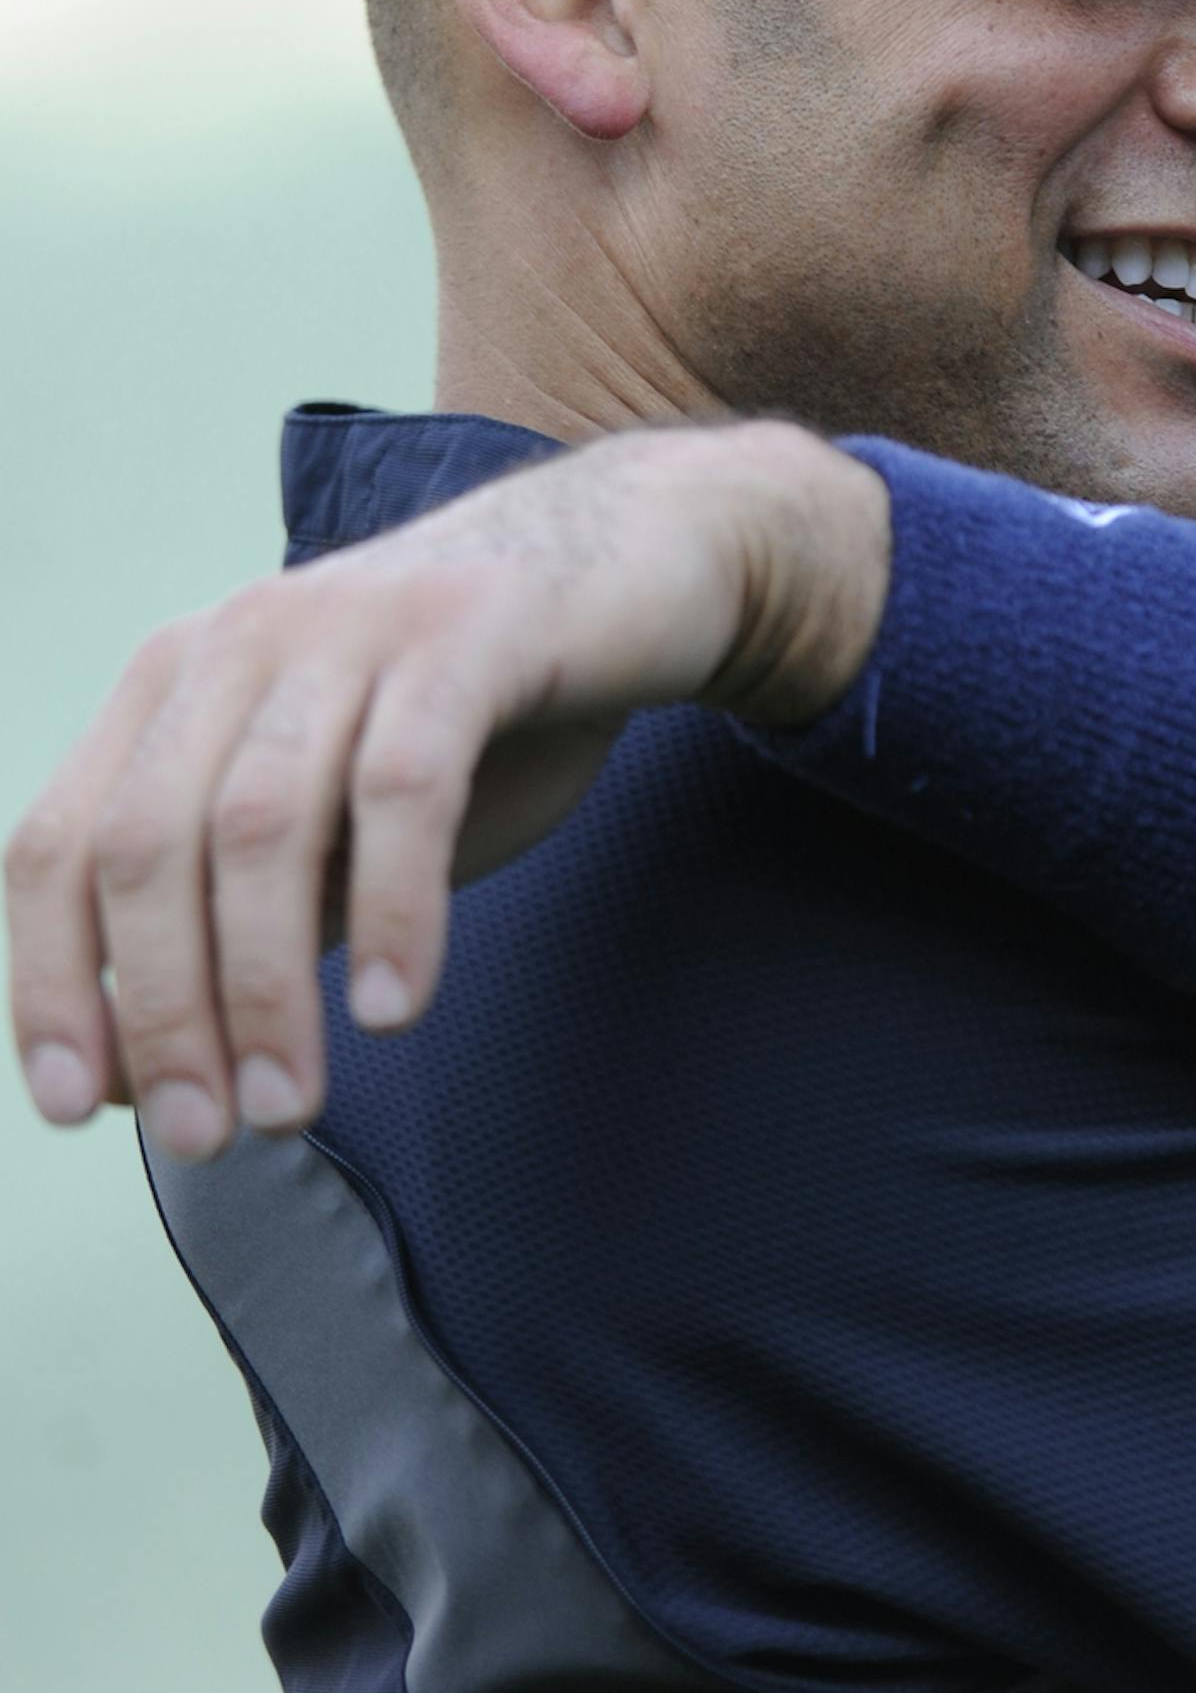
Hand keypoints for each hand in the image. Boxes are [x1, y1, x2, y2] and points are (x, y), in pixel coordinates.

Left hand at [5, 420, 888, 1159]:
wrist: (640, 558)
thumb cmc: (478, 714)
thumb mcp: (342, 826)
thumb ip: (248, 920)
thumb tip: (133, 1073)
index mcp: (179, 684)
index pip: (58, 844)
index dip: (50, 980)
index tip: (70, 1106)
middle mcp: (241, 641)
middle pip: (148, 846)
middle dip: (162, 1012)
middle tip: (209, 1134)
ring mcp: (350, 627)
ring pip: (260, 826)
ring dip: (262, 987)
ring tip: (289, 1104)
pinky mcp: (464, 632)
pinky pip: (402, 788)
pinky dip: (389, 909)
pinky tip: (397, 1008)